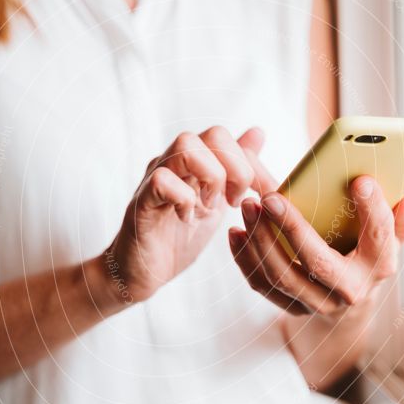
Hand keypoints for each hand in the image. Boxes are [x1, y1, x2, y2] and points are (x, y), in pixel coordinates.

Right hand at [105, 126, 271, 302]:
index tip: (261, 196)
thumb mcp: (219, 202)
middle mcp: (174, 161)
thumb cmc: (178, 238)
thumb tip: (258, 131)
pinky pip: (162, 180)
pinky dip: (183, 199)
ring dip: (212, 177)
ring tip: (211, 206)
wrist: (143, 272)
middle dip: (237, 168)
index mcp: (195, 161)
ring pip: (186, 146)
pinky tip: (187, 219)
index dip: (253, 164)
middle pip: (214, 134)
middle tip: (234, 201)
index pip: (230, 138)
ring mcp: (155, 178)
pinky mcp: (142, 201)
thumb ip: (236, 169)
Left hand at [229, 176, 403, 316]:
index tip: (360, 180)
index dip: (374, 210)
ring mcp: (318, 303)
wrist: (347, 305)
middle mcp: (350, 290)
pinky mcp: (291, 308)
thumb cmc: (364, 255)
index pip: (381, 237)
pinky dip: (245, 258)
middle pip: (318, 262)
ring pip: (282, 276)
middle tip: (270, 197)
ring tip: (248, 205)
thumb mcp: (387, 238)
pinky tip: (236, 232)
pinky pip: (262, 285)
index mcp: (380, 266)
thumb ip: (397, 218)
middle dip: (292, 228)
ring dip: (260, 240)